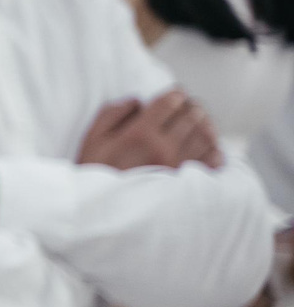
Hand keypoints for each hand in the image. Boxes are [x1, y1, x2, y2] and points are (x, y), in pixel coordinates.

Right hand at [78, 92, 221, 171]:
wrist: (105, 212)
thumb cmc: (96, 173)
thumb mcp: (93, 138)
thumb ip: (113, 112)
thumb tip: (138, 101)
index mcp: (140, 134)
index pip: (170, 102)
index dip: (175, 93)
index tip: (174, 95)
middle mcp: (164, 148)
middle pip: (192, 115)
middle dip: (191, 106)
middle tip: (187, 107)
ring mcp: (179, 165)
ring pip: (206, 134)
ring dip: (204, 124)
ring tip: (199, 122)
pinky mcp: (188, 181)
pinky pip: (213, 159)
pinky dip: (214, 148)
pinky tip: (207, 145)